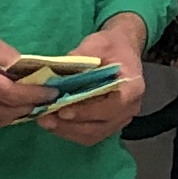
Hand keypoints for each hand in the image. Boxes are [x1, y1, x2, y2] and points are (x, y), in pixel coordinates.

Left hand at [33, 16, 149, 145]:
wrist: (122, 50)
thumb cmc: (112, 46)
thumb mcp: (98, 44)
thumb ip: (81, 57)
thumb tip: (58, 70)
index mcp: (132, 88)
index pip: (111, 107)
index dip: (87, 112)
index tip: (63, 111)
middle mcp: (130, 108)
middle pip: (100, 126)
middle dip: (70, 125)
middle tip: (45, 118)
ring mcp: (120, 119)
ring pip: (93, 134)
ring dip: (67, 131)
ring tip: (45, 121)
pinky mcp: (109, 124)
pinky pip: (90, 135)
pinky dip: (70, 131)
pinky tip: (54, 123)